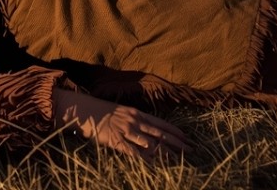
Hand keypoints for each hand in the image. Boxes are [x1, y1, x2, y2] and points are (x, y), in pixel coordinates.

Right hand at [53, 89, 190, 161]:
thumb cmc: (102, 112)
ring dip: (166, 153)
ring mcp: (127, 131)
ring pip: (151, 144)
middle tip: (192, 150)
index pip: (161, 123)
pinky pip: (134, 152)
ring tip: (180, 160)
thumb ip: (135, 119)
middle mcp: (135, 121)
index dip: (175, 132)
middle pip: (161, 134)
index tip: (188, 138)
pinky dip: (146, 160)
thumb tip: (148, 128)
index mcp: (137, 113)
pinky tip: (156, 166)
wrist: (84, 110)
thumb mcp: (121, 112)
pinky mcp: (117, 141)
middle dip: (178, 143)